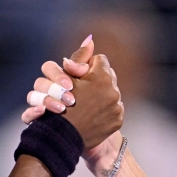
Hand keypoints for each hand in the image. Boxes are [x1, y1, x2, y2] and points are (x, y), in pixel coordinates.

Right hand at [21, 36, 122, 151]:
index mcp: (102, 77)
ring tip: (86, 103)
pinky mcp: (117, 120)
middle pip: (106, 76)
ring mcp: (117, 107)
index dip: (86, 67)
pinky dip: (104, 110)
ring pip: (110, 92)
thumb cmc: (59, 104)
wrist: (62, 138)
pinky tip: (92, 114)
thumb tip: (90, 39)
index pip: (99, 60)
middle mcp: (114, 90)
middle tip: (82, 90)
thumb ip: (79, 58)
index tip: (78, 76)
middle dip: (95, 80)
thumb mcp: (66, 78)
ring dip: (100, 95)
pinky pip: (113, 109)